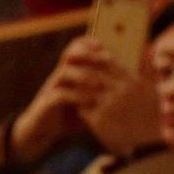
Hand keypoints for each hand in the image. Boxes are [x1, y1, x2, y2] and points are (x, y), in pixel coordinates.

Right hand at [8, 35, 98, 166]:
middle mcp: (60, 77)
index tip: (106, 46)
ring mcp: (52, 88)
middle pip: (70, 54)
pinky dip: (76, 97)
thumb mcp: (88, 101)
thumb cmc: (69, 115)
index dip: (88, 43)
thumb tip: (130, 89)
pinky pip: (60, 95)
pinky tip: (90, 102)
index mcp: (69, 73)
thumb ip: (102, 93)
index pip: (75, 49)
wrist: (43, 130)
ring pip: (65, 72)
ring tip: (100, 82)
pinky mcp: (48, 103)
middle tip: (107, 58)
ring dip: (84, 75)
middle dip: (89, 54)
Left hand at [69, 41, 163, 159]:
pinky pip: (82, 109)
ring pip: (83, 91)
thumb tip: (147, 50)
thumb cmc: (154, 115)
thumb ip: (146, 70)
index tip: (86, 59)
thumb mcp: (153, 91)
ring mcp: (109, 107)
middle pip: (91, 74)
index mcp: (132, 82)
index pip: (106, 61)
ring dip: (77, 90)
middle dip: (80, 73)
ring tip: (73, 91)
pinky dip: (80, 108)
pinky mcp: (100, 121)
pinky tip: (81, 110)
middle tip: (71, 72)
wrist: (155, 144)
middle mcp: (120, 92)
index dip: (93, 58)